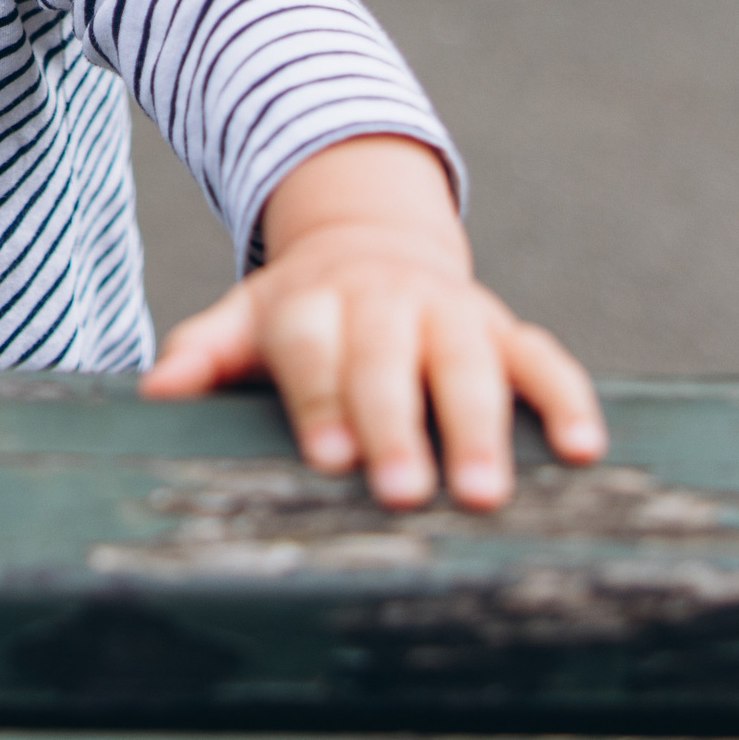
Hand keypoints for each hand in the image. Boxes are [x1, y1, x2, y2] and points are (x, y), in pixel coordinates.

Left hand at [138, 135, 605, 509]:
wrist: (369, 246)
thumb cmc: (300, 313)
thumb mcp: (244, 320)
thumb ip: (204, 352)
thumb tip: (154, 390)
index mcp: (314, 303)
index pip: (314, 351)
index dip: (322, 401)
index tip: (328, 456)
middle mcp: (386, 303)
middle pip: (389, 362)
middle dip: (394, 427)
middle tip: (400, 493)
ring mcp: (451, 314)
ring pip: (469, 364)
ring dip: (478, 427)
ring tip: (483, 493)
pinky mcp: (506, 330)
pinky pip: (545, 359)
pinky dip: (567, 399)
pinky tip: (584, 448)